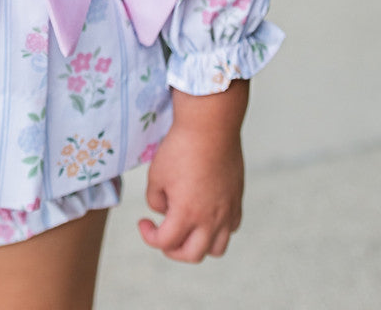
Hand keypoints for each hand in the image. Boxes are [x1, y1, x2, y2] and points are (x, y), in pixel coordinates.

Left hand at [138, 81, 247, 262]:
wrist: (210, 126)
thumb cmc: (180, 147)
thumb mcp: (156, 175)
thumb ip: (156, 200)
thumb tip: (164, 211)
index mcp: (186, 214)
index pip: (165, 243)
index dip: (149, 236)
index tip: (143, 222)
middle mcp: (210, 219)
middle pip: (192, 255)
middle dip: (173, 250)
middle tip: (163, 234)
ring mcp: (227, 211)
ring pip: (216, 248)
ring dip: (198, 245)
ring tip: (186, 229)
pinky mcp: (237, 199)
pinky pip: (230, 228)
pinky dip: (217, 229)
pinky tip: (205, 213)